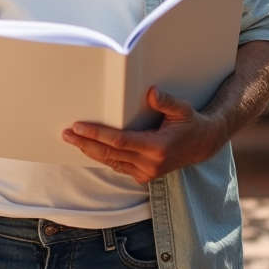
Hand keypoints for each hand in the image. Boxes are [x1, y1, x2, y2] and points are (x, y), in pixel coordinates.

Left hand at [62, 87, 228, 183]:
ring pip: (111, 162)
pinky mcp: (144, 176)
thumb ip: (167, 102)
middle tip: (66, 133)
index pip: (120, 141)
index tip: (78, 127)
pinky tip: (89, 148)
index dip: (97, 134)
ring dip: (90, 151)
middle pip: (110, 154)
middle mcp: (150, 164)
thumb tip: (151, 92)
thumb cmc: (189, 123)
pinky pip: (118, 166)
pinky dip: (102, 157)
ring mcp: (146, 172)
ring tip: (71, 140)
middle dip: (85, 143)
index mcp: (158, 147)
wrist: (201, 146)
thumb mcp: (182, 109)